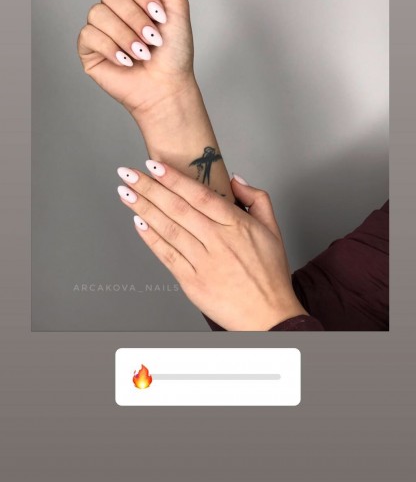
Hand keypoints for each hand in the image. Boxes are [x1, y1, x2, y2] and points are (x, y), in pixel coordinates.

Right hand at [77, 0, 195, 118]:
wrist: (168, 87)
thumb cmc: (174, 51)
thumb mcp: (177, 5)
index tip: (162, 17)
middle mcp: (114, 7)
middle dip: (137, 18)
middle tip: (153, 40)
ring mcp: (99, 27)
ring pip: (98, 13)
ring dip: (126, 36)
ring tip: (143, 54)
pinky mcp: (88, 48)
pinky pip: (89, 34)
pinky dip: (112, 48)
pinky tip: (127, 61)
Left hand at [116, 162, 307, 330]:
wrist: (269, 316)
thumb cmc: (269, 274)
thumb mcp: (273, 229)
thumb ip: (257, 198)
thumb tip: (235, 179)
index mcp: (237, 225)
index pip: (199, 195)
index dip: (174, 179)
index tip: (155, 166)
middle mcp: (218, 241)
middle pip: (177, 208)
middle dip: (149, 188)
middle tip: (128, 173)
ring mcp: (203, 262)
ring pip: (168, 229)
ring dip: (143, 208)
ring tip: (125, 193)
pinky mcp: (192, 282)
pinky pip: (167, 256)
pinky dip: (151, 238)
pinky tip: (138, 223)